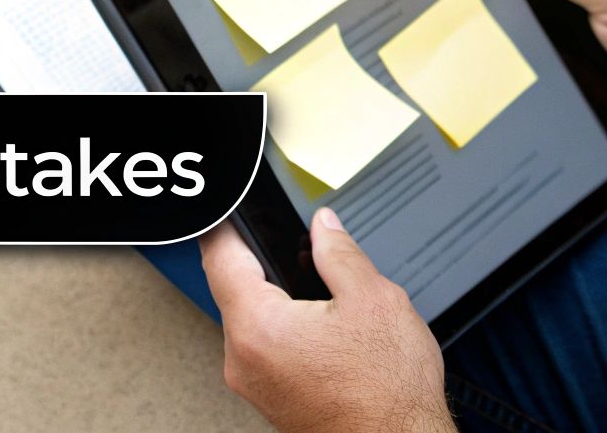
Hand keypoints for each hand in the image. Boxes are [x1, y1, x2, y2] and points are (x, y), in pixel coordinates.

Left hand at [201, 210, 453, 432]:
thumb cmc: (386, 393)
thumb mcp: (373, 299)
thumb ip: (339, 253)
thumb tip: (325, 227)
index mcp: (259, 327)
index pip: (221, 258)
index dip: (228, 224)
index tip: (235, 209)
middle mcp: (244, 360)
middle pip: (235, 289)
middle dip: (266, 263)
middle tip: (299, 245)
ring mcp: (255, 383)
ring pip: (253, 320)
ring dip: (280, 298)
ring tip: (322, 291)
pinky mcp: (271, 398)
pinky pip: (266, 347)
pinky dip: (287, 328)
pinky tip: (323, 326)